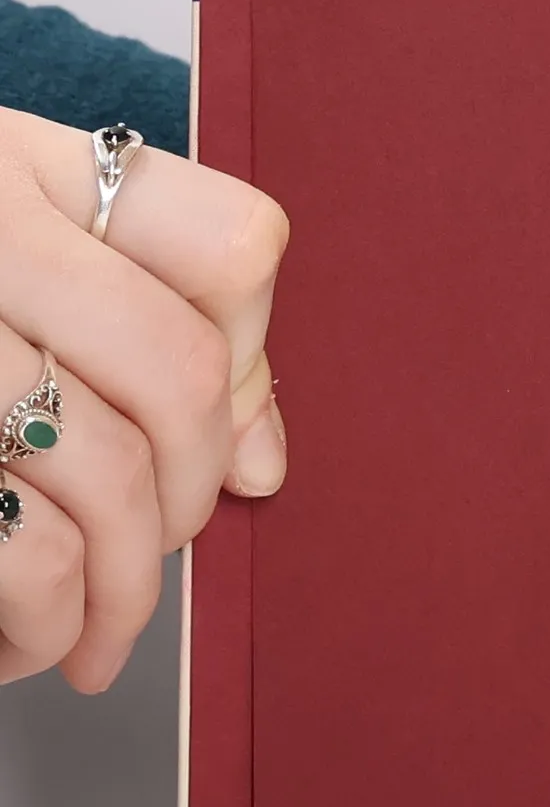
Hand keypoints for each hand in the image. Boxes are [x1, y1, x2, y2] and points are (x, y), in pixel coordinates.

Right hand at [0, 106, 288, 690]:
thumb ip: (129, 336)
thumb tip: (266, 463)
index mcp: (7, 162)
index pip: (231, 241)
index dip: (253, 355)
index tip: (226, 434)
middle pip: (179, 377)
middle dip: (190, 501)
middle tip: (154, 556)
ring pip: (109, 478)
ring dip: (123, 592)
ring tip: (91, 632)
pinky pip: (27, 552)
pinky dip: (47, 626)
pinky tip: (23, 645)